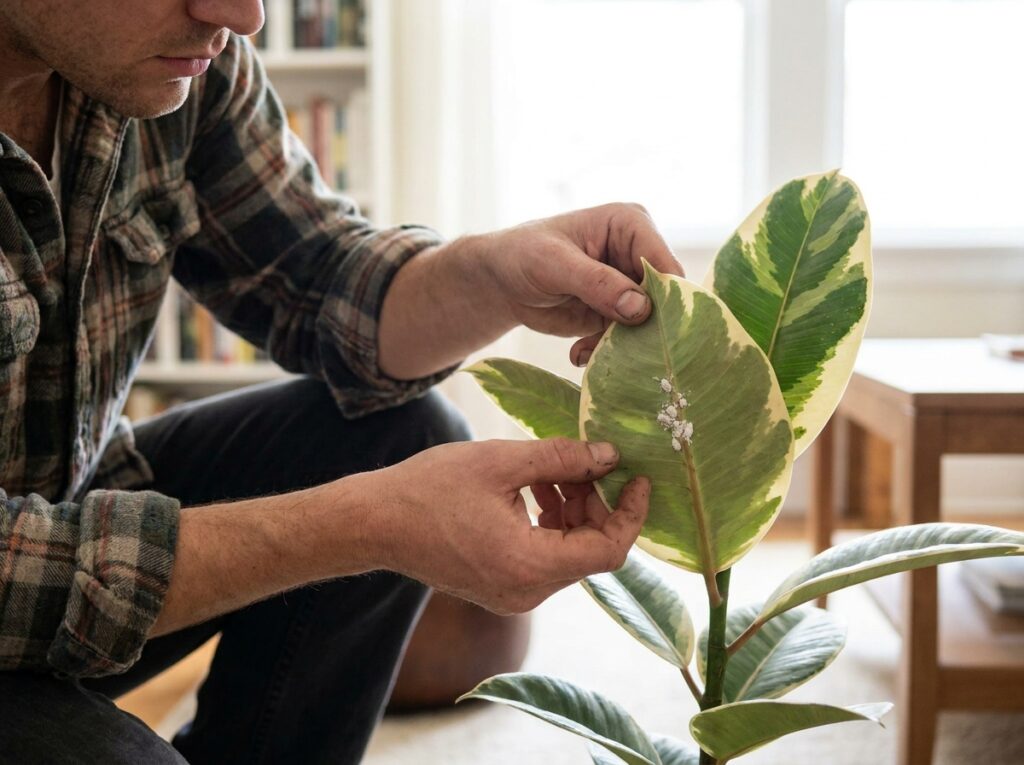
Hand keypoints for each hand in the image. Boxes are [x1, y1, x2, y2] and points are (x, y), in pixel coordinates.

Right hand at [360, 438, 649, 613]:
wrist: (374, 523)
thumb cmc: (429, 489)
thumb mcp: (502, 461)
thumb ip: (562, 458)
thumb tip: (609, 456)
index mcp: (530, 565)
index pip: (609, 550)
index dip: (631, 513)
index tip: (639, 478)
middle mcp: (527, 592)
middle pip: (589, 551)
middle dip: (595, 503)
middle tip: (582, 461)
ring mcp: (512, 595)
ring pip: (567, 553)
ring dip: (571, 510)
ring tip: (551, 469)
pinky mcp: (499, 588)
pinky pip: (543, 557)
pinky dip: (549, 523)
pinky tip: (532, 488)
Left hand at [479, 203, 683, 365]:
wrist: (501, 281)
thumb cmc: (523, 254)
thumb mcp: (555, 263)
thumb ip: (597, 283)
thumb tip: (641, 308)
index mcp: (631, 225)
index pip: (664, 263)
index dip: (667, 297)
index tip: (650, 327)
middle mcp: (638, 255)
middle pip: (664, 299)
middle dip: (644, 329)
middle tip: (615, 350)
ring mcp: (630, 288)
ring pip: (647, 325)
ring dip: (622, 346)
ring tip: (585, 352)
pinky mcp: (618, 315)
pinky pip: (626, 340)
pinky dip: (605, 352)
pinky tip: (578, 354)